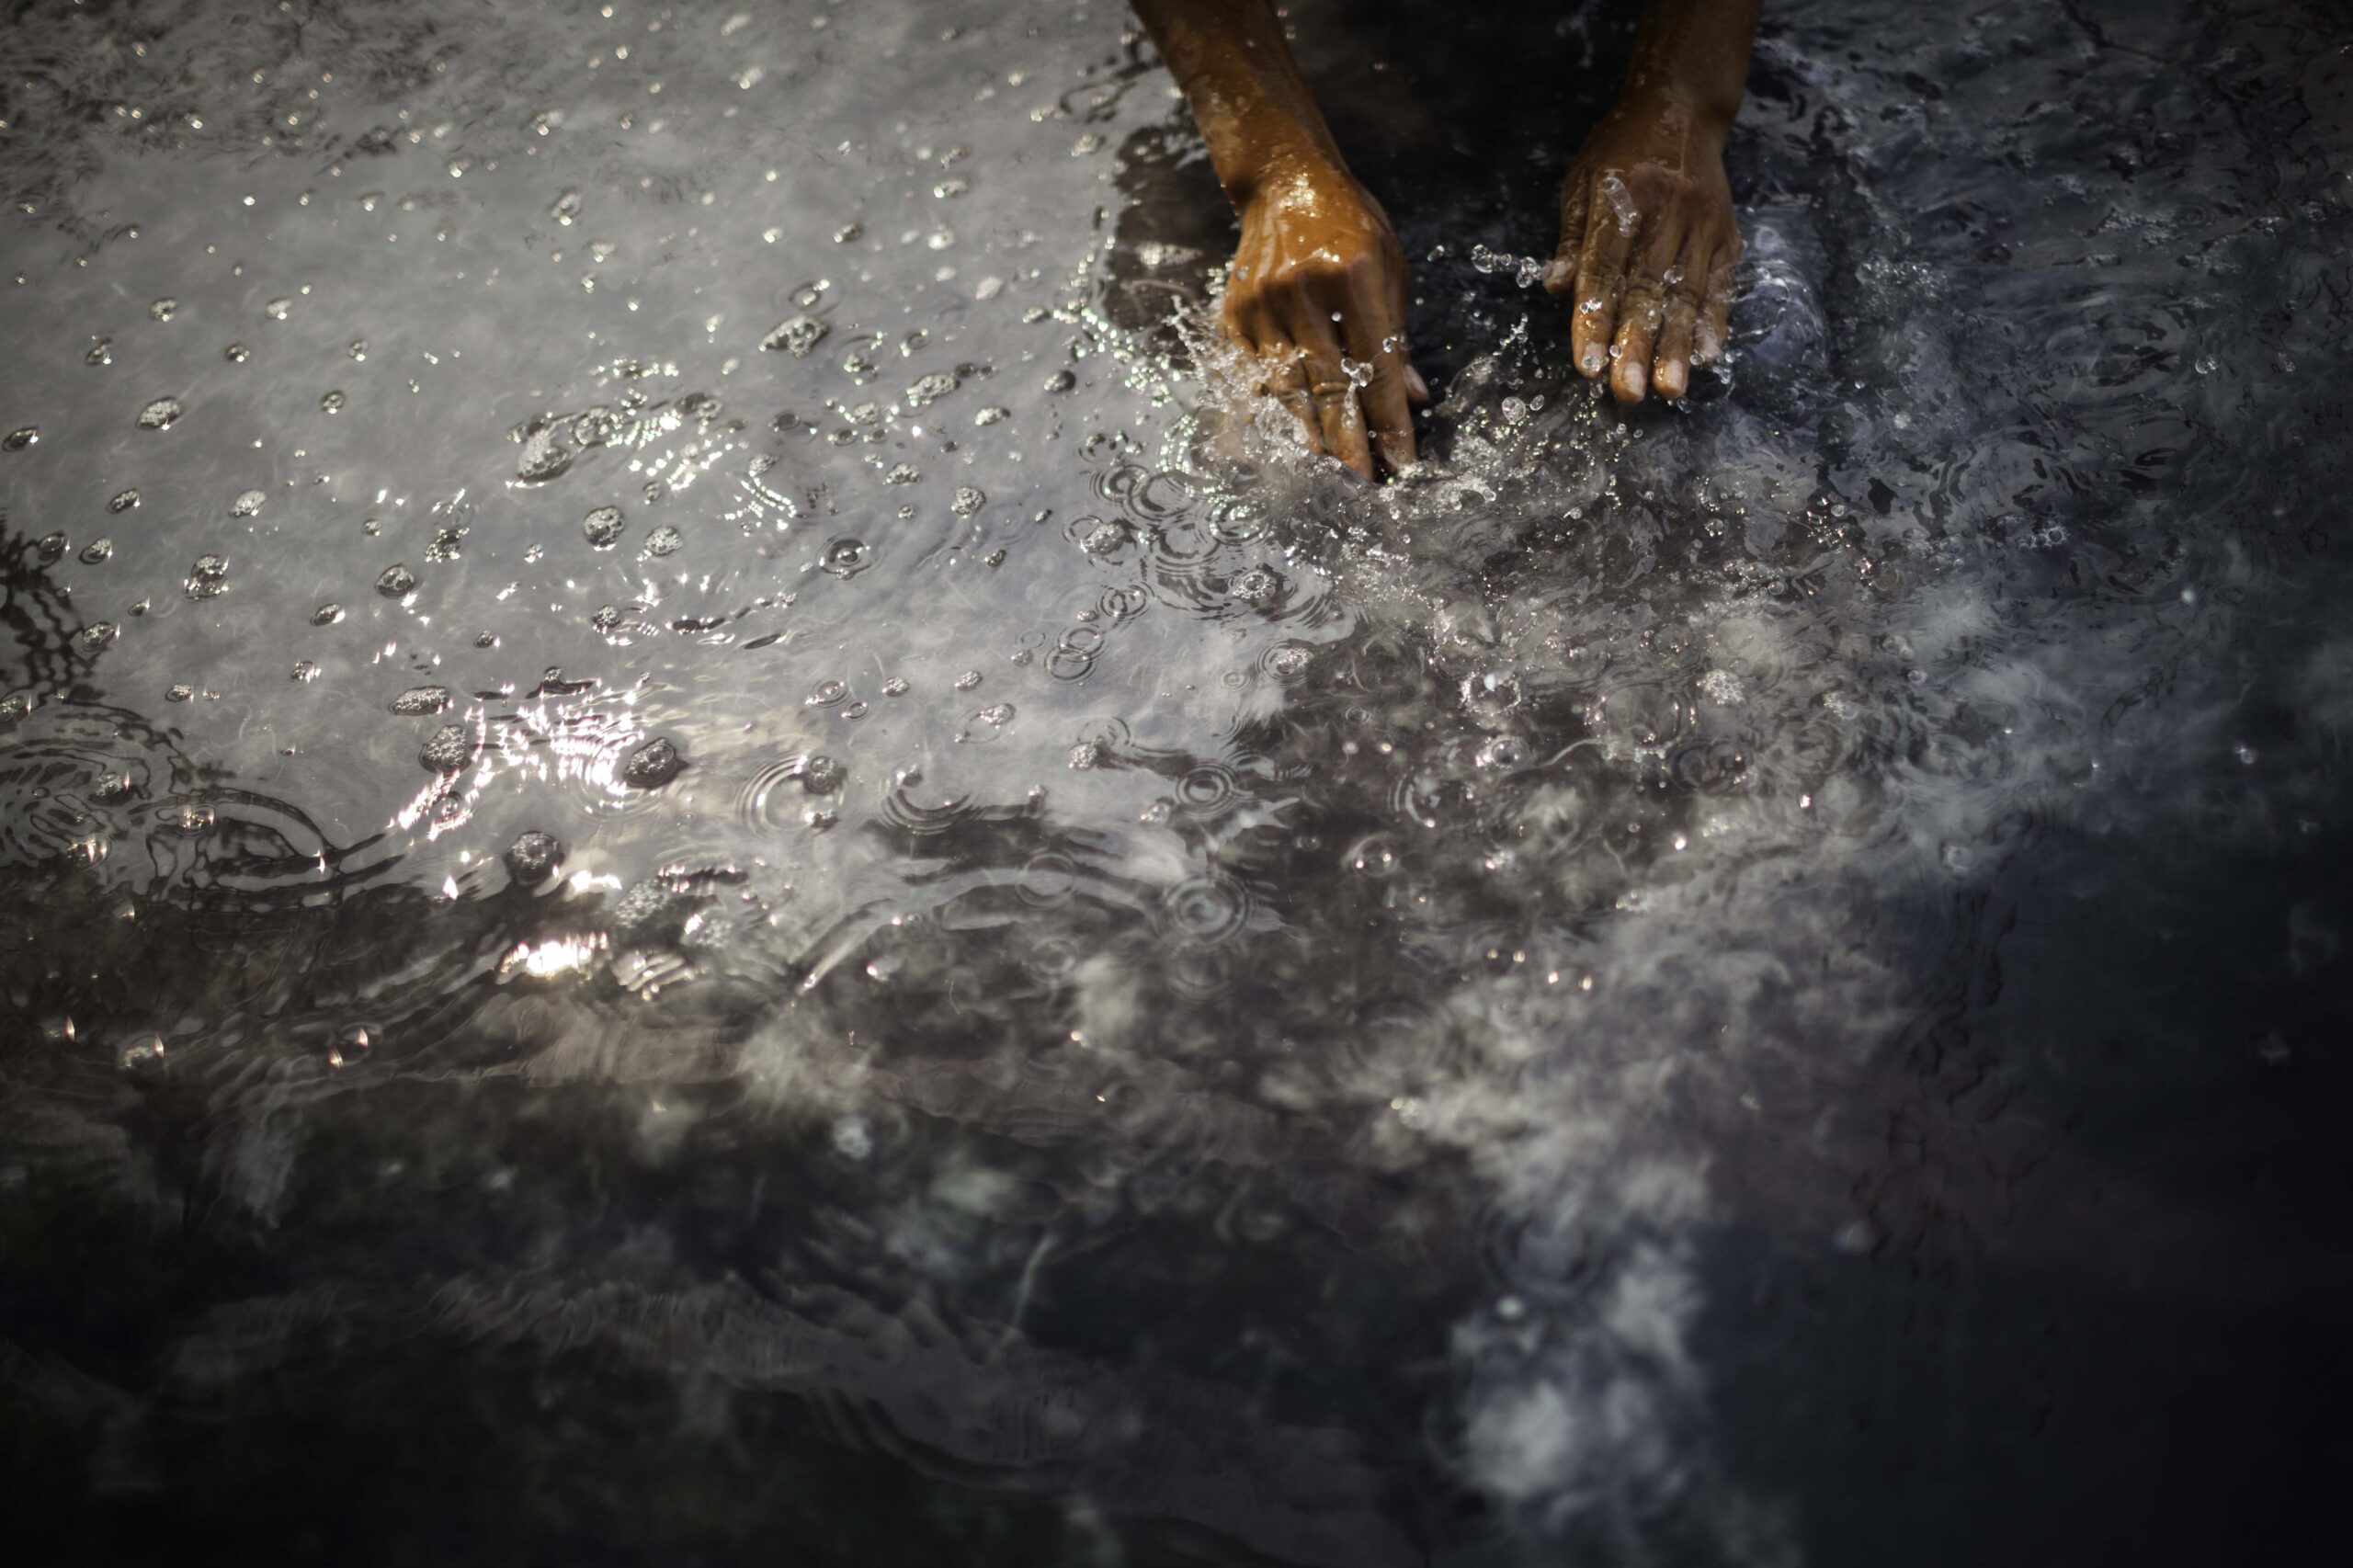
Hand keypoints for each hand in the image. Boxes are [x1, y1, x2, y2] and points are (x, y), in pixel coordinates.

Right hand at [1222, 164, 1428, 478]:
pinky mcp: (1234, 312)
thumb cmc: (1349, 223)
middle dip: (1349, 442)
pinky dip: (1275, 409)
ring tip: (1328, 470)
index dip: (1390, 420)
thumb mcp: (1389, 266)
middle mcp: (1303, 290)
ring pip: (1288, 386)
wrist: (1283, 181)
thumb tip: (1415, 398)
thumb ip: (1398, 334)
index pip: (1377, 366)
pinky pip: (1257, 374)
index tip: (1403, 461)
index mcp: (1354, 275)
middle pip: (1329, 385)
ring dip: (1310, 434)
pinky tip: (1290, 437)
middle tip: (1363, 484)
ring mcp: (1263, 302)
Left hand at [1542, 93, 1739, 403]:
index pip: (1604, 270)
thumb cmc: (1620, 149)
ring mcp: (1701, 222)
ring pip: (1687, 292)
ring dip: (1677, 345)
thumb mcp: (1583, 179)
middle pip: (1647, 288)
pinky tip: (1706, 355)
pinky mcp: (1726, 231)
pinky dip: (1714, 320)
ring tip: (1669, 389)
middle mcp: (1665, 211)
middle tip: (1628, 392)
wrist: (1683, 104)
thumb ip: (1572, 237)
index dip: (1595, 319)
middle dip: (1637, 345)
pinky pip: (1721, 281)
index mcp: (1622, 197)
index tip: (1588, 365)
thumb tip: (1554, 289)